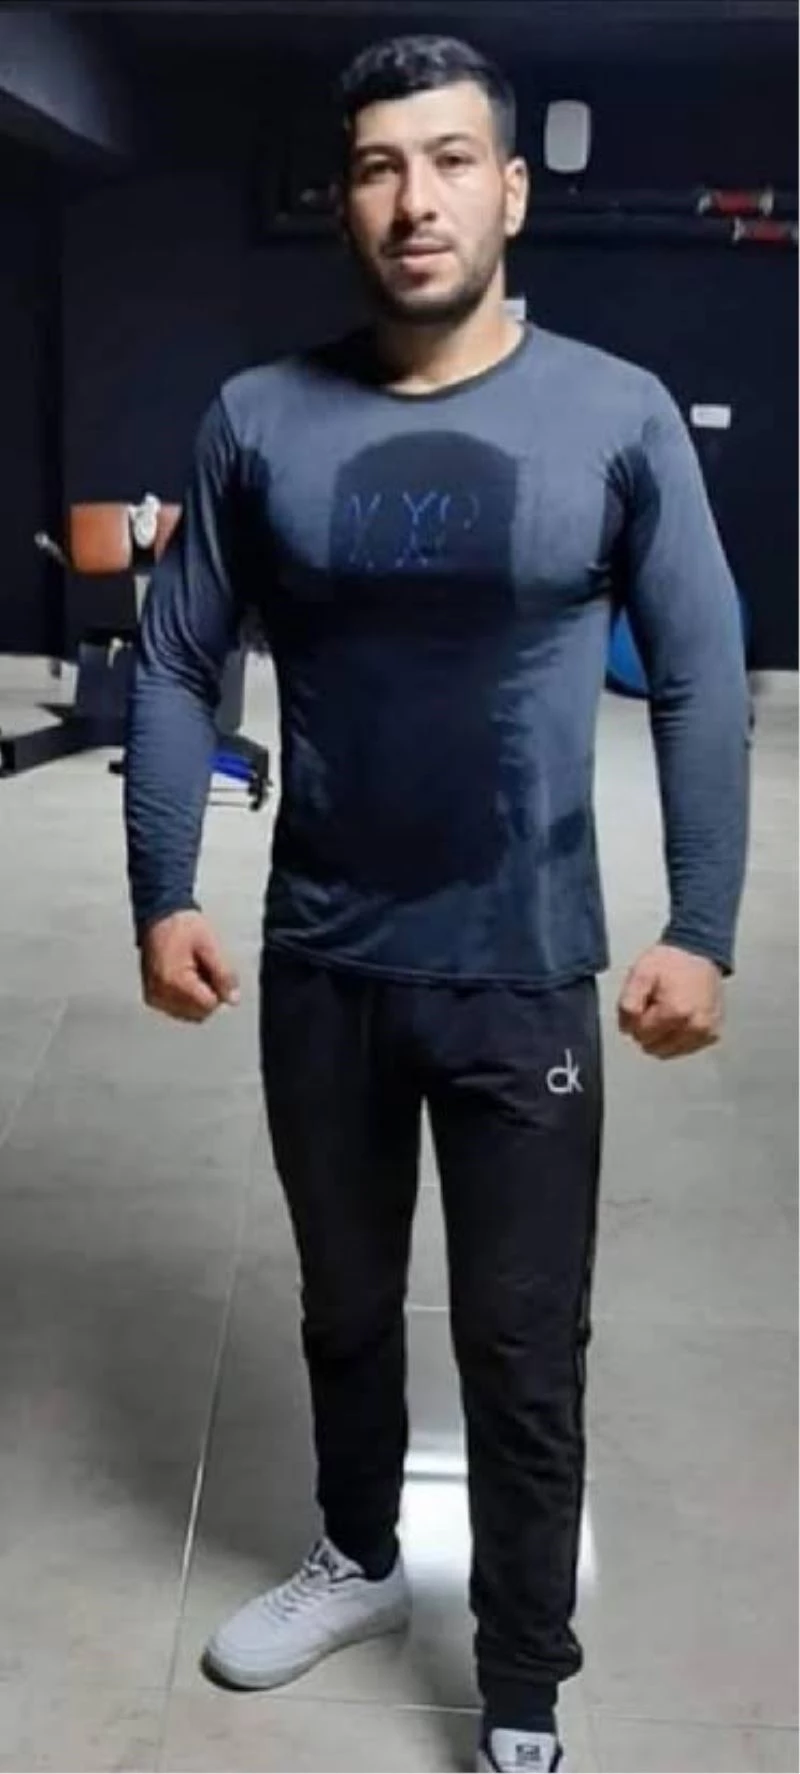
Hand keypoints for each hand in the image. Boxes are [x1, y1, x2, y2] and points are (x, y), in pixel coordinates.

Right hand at [140, 909, 239, 1023]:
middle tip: (204, 969)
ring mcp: (154, 996)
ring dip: (196, 998)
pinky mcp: (151, 996)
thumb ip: (224, 974)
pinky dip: (184, 997)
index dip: (218, 989)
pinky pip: (176, 1008)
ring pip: (188, 1014)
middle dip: (207, 994)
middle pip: (198, 1013)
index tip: (213, 971)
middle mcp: (160, 993)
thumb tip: (233, 999)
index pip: (208, 1005)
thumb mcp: (211, 946)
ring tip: (193, 971)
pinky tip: (184, 977)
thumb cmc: (182, 926)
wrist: (159, 916)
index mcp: (174, 981)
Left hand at [617, 943, 722, 1059]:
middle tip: (654, 1005)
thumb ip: (628, 1003)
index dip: (635, 1019)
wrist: (698, 953)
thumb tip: (627, 1028)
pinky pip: (684, 1049)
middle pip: (654, 1047)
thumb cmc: (670, 962)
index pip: (641, 1035)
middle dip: (648, 1030)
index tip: (644, 1002)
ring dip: (662, 1036)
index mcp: (677, 1012)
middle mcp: (695, 1027)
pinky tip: (678, 1018)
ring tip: (666, 1010)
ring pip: (668, 1052)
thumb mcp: (640, 974)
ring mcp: (706, 1033)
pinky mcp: (712, 1035)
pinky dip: (676, 1038)